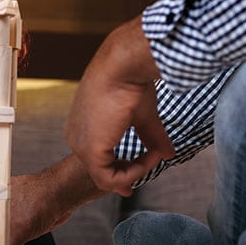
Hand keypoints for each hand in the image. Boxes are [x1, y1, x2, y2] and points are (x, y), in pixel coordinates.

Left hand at [64, 17, 174, 195]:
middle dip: (125, 177)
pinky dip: (135, 172)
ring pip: (107, 178)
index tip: (136, 176)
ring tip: (156, 153)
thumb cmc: (130, 81)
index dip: (118, 170)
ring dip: (137, 170)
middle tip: (143, 176)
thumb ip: (151, 137)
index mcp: (82, 125)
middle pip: (100, 170)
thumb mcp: (142, 115)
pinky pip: (111, 179)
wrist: (123, 66)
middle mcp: (76, 137)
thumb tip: (169, 153)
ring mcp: (80, 146)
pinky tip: (151, 155)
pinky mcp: (90, 152)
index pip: (97, 158)